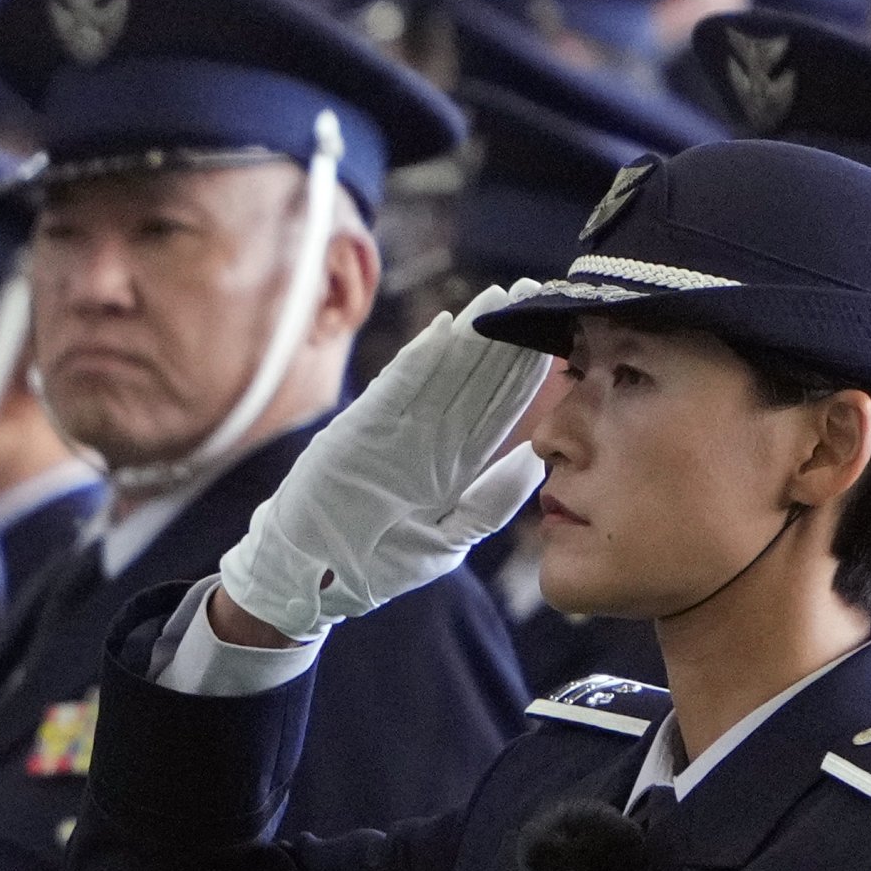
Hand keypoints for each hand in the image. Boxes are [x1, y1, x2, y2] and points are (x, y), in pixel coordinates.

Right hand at [216, 281, 553, 641]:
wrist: (314, 580)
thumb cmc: (380, 565)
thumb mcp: (449, 538)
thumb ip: (492, 501)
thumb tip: (537, 461)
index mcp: (454, 464)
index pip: (499, 409)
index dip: (526, 373)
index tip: (557, 337)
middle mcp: (427, 439)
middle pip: (474, 381)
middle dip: (502, 340)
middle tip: (531, 291)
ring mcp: (393, 431)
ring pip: (440, 375)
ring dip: (468, 337)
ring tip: (496, 298)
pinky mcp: (359, 431)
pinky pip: (394, 391)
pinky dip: (417, 362)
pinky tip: (444, 332)